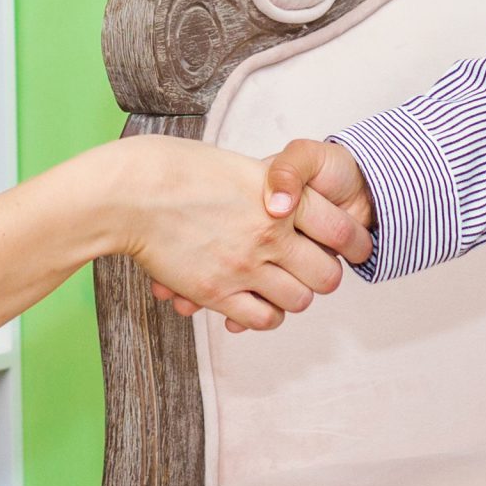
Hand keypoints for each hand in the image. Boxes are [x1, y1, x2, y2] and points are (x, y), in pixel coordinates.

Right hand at [150, 137, 375, 330]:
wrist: (131, 193)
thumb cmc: (177, 171)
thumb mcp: (239, 166)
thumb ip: (271, 186)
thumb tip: (288, 199)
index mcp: (281, 198)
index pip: (341, 229)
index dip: (354, 241)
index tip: (355, 248)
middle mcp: (269, 235)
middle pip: (326, 275)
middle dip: (323, 275)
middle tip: (312, 270)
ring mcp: (244, 266)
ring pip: (298, 301)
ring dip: (294, 296)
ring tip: (280, 285)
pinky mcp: (218, 291)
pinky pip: (262, 318)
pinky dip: (265, 315)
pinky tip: (255, 301)